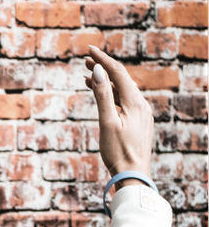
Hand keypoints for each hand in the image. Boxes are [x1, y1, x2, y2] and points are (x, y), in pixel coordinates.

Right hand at [83, 45, 153, 182]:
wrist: (133, 175)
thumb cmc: (118, 152)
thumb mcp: (107, 122)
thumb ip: (102, 95)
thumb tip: (97, 71)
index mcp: (135, 102)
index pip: (118, 73)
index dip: (103, 60)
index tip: (89, 50)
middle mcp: (141, 105)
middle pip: (121, 80)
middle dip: (103, 69)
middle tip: (86, 60)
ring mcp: (141, 115)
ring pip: (122, 91)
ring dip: (106, 83)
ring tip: (88, 77)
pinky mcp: (138, 124)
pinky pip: (124, 102)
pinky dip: (112, 96)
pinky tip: (103, 99)